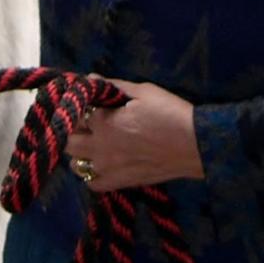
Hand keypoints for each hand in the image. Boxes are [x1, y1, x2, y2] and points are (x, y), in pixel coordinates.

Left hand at [64, 78, 203, 192]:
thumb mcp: (143, 91)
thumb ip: (113, 85)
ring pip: (75, 164)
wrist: (195, 145)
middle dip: (72, 129)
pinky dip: (91, 174)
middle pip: (68, 141)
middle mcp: (100, 148)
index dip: (78, 106)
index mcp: (103, 123)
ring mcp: (109, 169)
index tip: (85, 101)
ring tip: (92, 142)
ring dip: (79, 152)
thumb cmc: (169, 112)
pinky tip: (100, 164)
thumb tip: (90, 78)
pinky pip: (93, 184)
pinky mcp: (121, 183)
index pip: (75, 113)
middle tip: (84, 121)